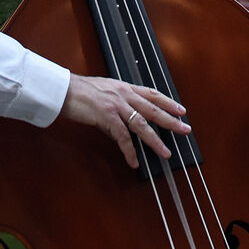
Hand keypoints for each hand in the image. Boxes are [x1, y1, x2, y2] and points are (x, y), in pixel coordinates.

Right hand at [59, 75, 189, 170]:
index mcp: (124, 87)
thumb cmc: (79, 91)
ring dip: (155, 140)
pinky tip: (134, 161)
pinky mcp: (106, 116)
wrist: (63, 89)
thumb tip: (123, 127)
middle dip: (170, 120)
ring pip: (141, 125)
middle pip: (152, 109)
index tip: (180, 110)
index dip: (168, 102)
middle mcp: (123, 94)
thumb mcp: (103, 93)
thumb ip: (116, 108)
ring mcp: (116, 105)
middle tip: (185, 129)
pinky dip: (129, 150)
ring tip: (165, 152)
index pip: (152, 94)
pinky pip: (122, 137)